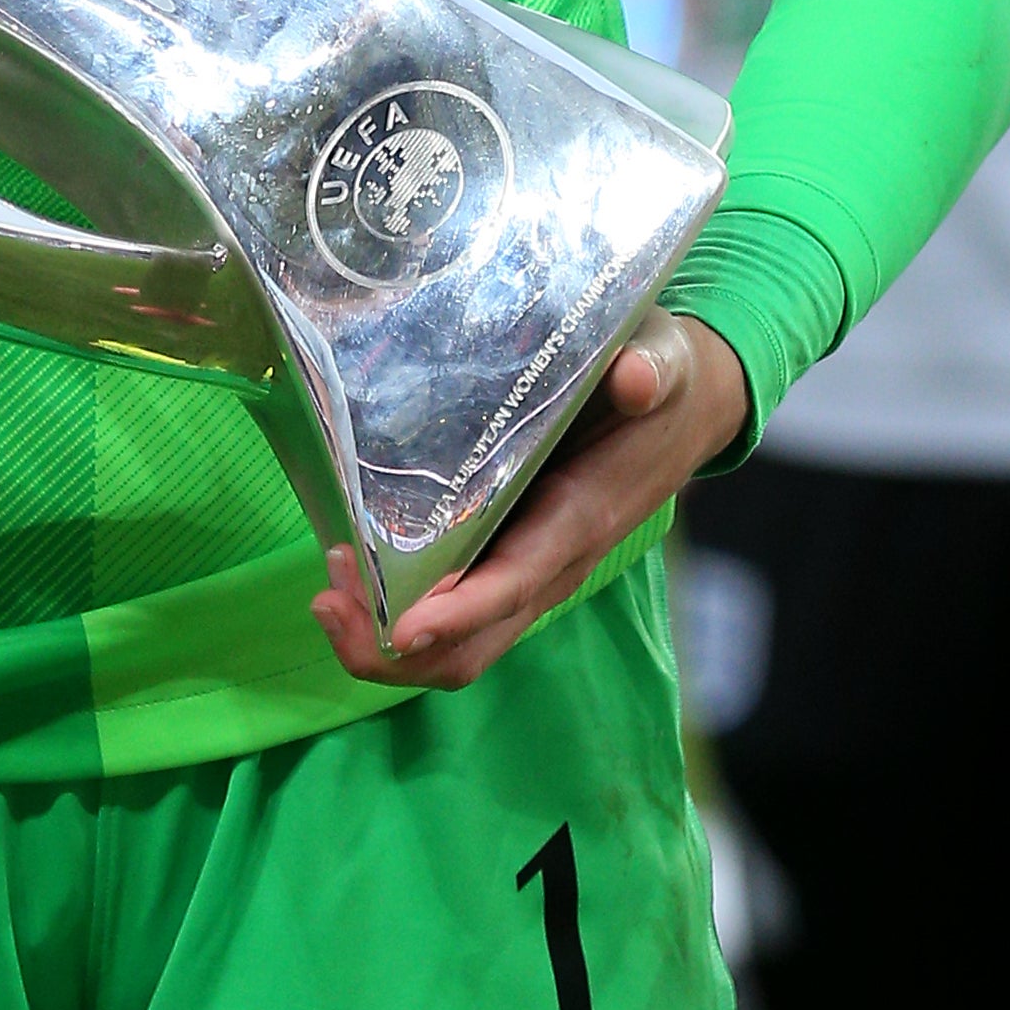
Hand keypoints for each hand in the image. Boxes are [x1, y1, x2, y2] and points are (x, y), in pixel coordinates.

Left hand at [309, 311, 748, 690]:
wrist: (681, 406)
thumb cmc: (661, 380)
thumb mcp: (661, 361)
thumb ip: (650, 369)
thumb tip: (636, 377)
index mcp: (580, 519)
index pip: (515, 582)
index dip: (459, 612)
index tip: (402, 629)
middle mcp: (550, 564)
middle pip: (472, 645)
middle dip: (396, 648)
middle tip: (328, 598)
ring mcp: (527, 572)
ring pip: (457, 646)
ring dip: (385, 638)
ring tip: (328, 589)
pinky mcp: (507, 562)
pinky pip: (452, 618)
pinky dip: (396, 616)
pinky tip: (350, 570)